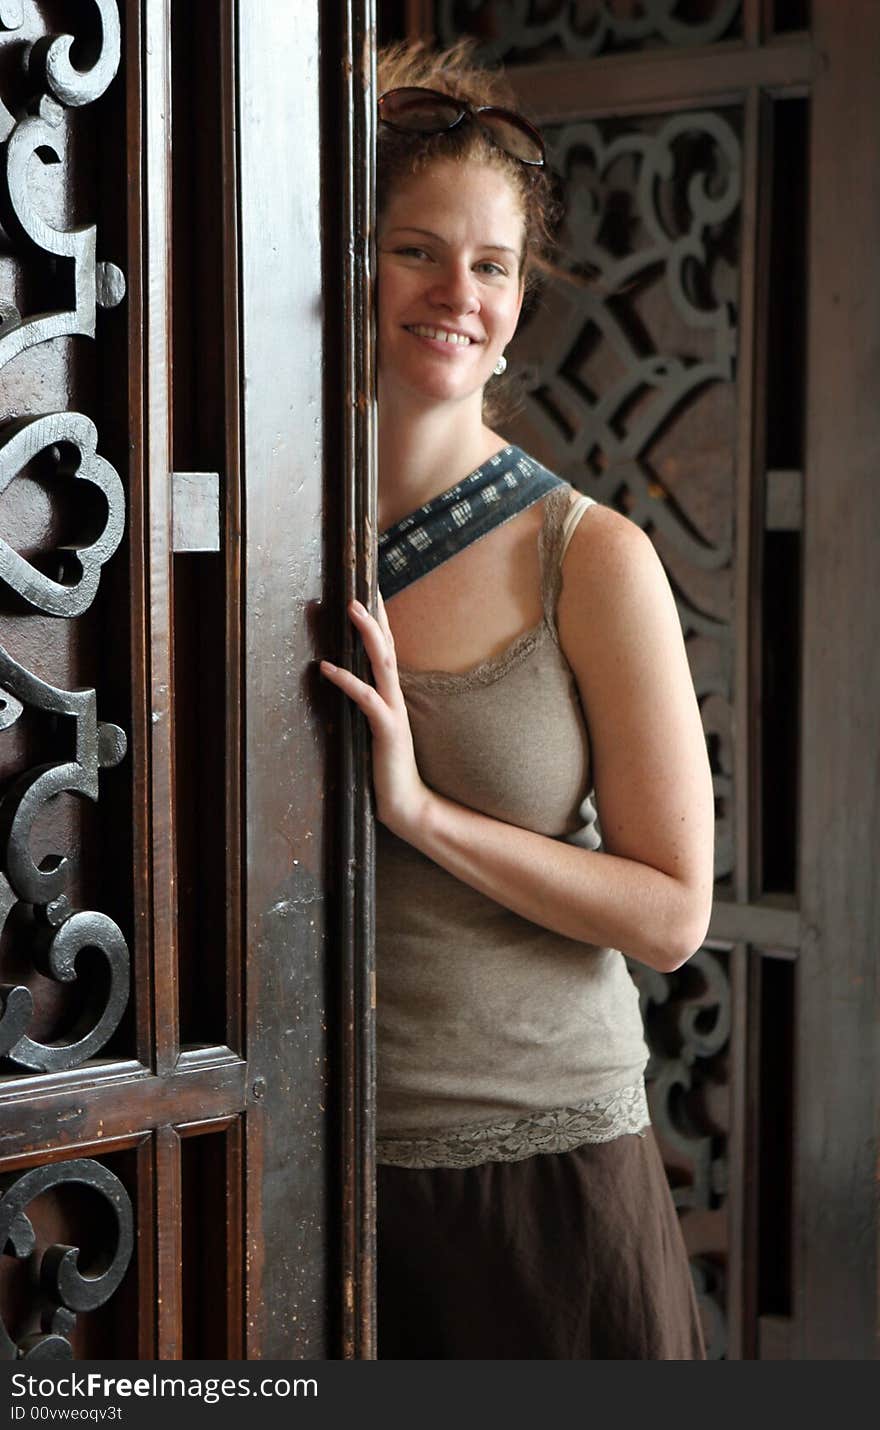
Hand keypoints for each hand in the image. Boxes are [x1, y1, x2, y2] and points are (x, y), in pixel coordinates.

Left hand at [320, 595, 431, 839]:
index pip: (386, 650)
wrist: (408, 806)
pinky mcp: (388, 731)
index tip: (368, 591)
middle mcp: (396, 698)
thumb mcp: (373, 732)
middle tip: (360, 585)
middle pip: (388, 646)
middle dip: (375, 614)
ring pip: (382, 663)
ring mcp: (394, 712)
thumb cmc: (387, 771)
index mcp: (392, 697)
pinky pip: (367, 699)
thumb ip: (364, 709)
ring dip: (368, 634)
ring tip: (352, 609)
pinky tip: (327, 668)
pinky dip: (347, 681)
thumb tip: (343, 688)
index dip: (378, 621)